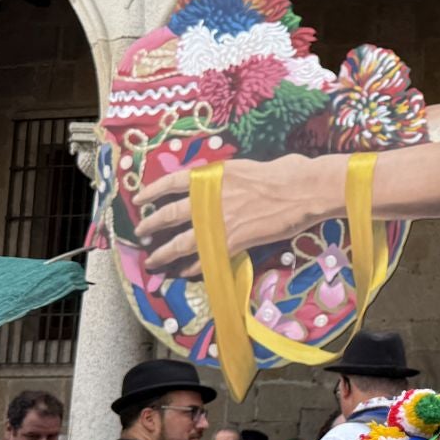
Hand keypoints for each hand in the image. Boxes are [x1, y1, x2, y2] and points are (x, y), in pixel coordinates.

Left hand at [134, 157, 342, 278]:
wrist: (300, 190)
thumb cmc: (282, 172)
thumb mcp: (244, 168)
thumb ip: (225, 179)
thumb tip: (220, 186)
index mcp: (210, 176)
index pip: (171, 182)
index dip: (152, 191)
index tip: (139, 199)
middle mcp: (207, 199)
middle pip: (169, 215)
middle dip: (151, 226)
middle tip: (140, 234)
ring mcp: (218, 223)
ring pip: (181, 242)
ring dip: (164, 253)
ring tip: (153, 260)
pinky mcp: (233, 242)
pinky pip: (206, 257)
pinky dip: (194, 266)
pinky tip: (186, 271)